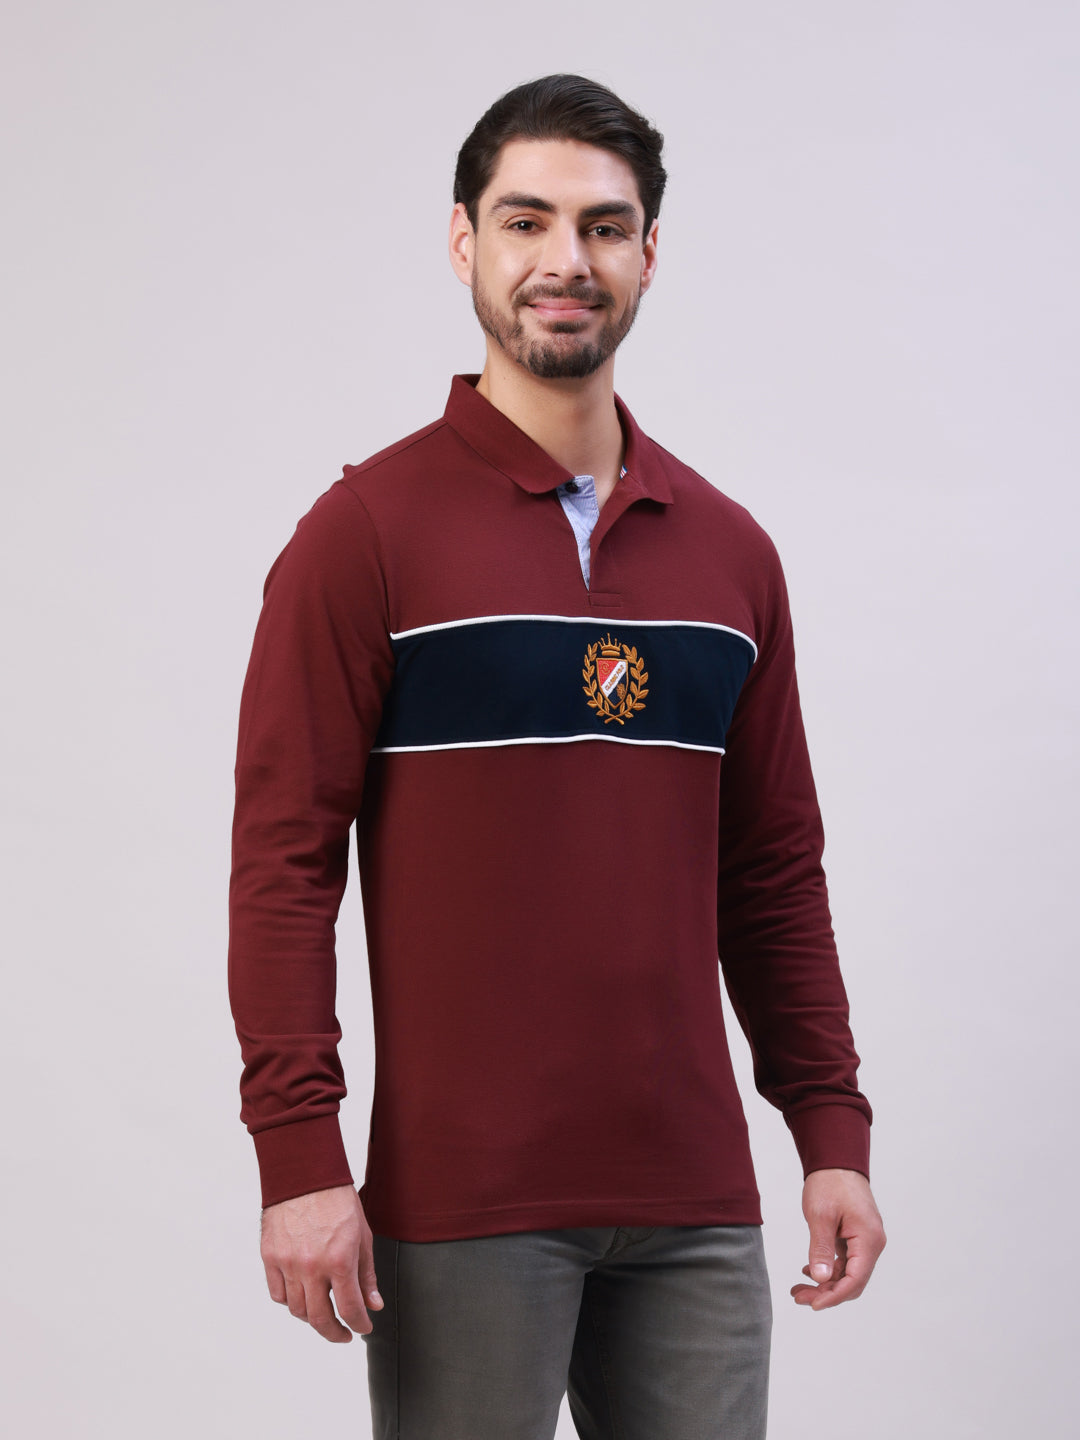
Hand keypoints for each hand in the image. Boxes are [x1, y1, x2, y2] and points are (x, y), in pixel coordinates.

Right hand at [260, 1184, 383, 1342]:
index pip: (350, 1309)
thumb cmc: (338, 1200)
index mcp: (340, 1260)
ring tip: (324, 1314)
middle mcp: (311, 1266)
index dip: (359, 1325)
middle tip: (343, 1334)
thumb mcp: (362, 1235)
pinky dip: (290, 1302)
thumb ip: (366, 1275)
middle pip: (320, 1319)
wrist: (305, 1173)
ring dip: (312, 1319)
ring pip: (297, 1310)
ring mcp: (287, 1263)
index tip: (363, 1328)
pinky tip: (302, 1297)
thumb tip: (372, 1305)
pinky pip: (278, 1294)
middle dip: (334, 1333)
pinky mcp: (270, 1257)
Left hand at [791, 1168, 885, 1310]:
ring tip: (798, 1289)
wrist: (836, 1160)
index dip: (834, 1296)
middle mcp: (872, 1244)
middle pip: (852, 1281)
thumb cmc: (829, 1183)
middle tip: (798, 1296)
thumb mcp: (820, 1216)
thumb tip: (820, 1278)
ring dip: (825, 1283)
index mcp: (868, 1239)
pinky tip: (808, 1270)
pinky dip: (829, 1269)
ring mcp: (866, 1241)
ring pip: (848, 1273)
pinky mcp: (857, 1237)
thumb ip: (820, 1248)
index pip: (855, 1280)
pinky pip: (846, 1262)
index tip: (813, 1305)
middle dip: (826, 1293)